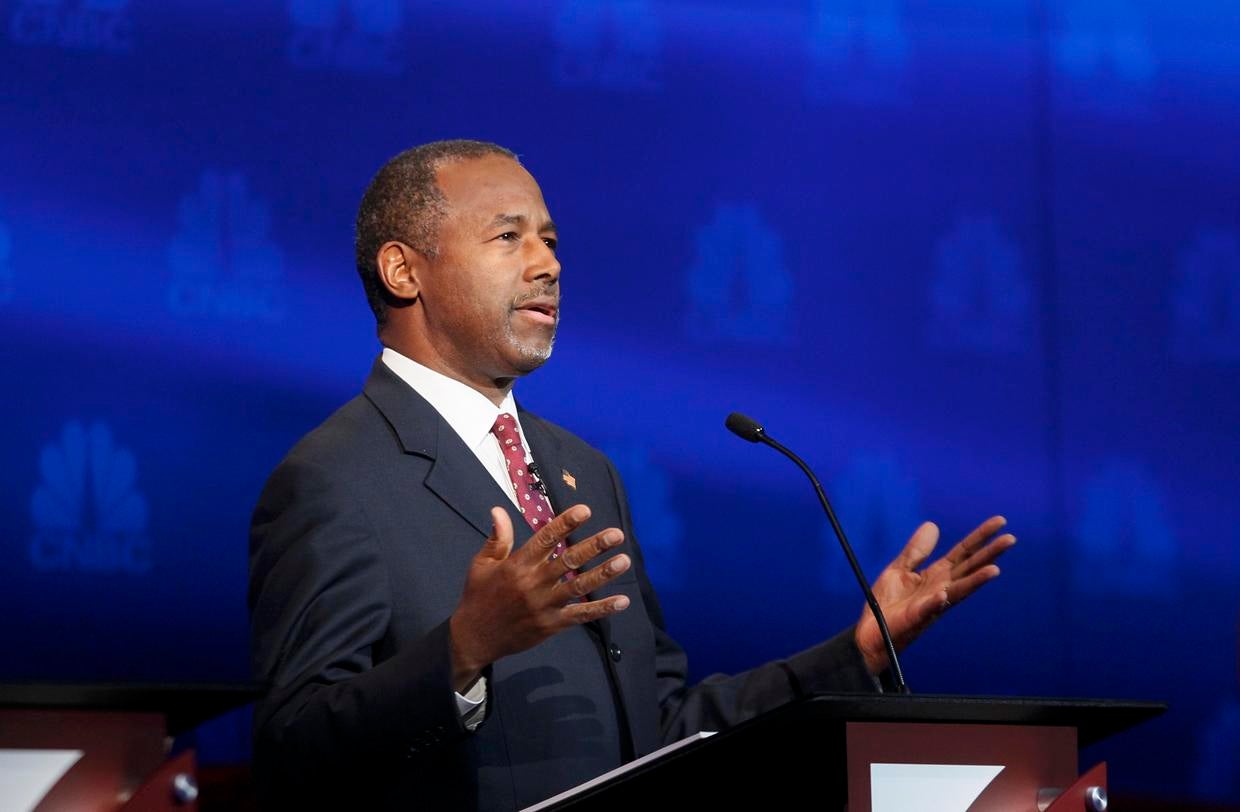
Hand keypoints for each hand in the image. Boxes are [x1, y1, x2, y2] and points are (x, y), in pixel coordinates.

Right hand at [448, 504, 631, 690]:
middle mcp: (533, 583)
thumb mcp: (481, 564)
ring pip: (579, 587)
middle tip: (616, 534)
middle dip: (594, 546)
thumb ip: (497, 538)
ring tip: (624, 560)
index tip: (585, 510)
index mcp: (517, 565)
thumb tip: (499, 510)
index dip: (566, 524)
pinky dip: (602, 609)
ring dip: (603, 573)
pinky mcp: (551, 625)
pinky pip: (581, 615)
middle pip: (568, 561)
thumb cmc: (478, 596)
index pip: (545, 539)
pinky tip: (622, 601)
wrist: (474, 638)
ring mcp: (544, 606)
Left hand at [854, 516, 1014, 674]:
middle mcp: (941, 589)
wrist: (870, 631)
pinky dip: (936, 603)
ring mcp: (931, 604)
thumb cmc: (888, 603)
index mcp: (936, 575)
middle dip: (989, 554)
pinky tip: (944, 594)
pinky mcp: (915, 618)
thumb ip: (916, 551)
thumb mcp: (899, 569)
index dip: (980, 536)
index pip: (963, 552)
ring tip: (995, 569)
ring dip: (976, 581)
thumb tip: (933, 525)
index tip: (1000, 522)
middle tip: (1010, 539)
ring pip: (958, 590)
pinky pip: (927, 610)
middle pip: (969, 568)